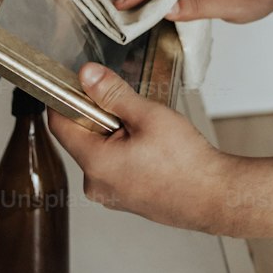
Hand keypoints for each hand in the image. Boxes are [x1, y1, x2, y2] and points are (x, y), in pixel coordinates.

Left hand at [47, 63, 233, 232]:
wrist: (212, 195)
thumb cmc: (185, 161)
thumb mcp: (148, 115)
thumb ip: (113, 93)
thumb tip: (87, 75)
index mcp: (95, 164)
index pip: (59, 124)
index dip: (67, 97)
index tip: (83, 82)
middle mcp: (96, 184)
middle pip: (82, 136)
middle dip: (102, 115)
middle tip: (133, 108)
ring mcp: (110, 195)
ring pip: (101, 151)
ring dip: (117, 133)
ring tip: (150, 131)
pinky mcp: (125, 198)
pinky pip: (115, 166)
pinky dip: (127, 150)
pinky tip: (154, 148)